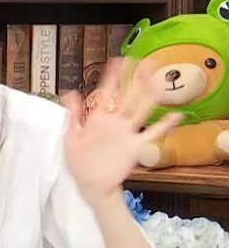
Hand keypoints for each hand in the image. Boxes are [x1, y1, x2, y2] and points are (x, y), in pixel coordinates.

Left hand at [60, 57, 183, 207]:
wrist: (91, 186)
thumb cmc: (79, 163)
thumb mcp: (70, 137)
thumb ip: (72, 115)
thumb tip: (70, 92)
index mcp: (97, 119)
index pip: (105, 93)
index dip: (111, 77)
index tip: (118, 61)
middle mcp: (114, 123)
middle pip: (127, 97)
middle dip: (136, 80)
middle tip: (146, 63)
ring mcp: (126, 133)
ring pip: (141, 110)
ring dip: (150, 96)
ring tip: (160, 81)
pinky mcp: (135, 146)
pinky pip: (152, 133)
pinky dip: (165, 125)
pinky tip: (176, 115)